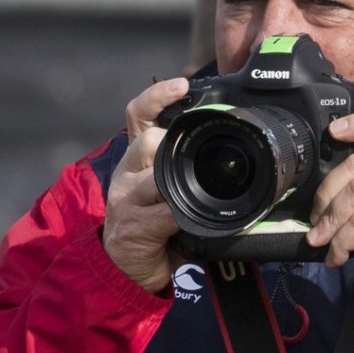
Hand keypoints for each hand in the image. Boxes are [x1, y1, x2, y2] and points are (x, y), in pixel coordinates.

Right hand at [103, 78, 188, 292]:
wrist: (128, 269)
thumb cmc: (155, 225)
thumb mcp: (168, 189)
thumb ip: (184, 167)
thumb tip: (226, 148)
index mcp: (137, 159)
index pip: (138, 116)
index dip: (157, 95)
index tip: (181, 83)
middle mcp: (127, 173)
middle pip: (148, 142)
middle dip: (174, 144)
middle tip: (196, 156)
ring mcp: (127, 199)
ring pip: (154, 174)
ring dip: (178, 180)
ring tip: (192, 190)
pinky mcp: (134, 227)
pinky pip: (164, 213)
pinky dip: (180, 216)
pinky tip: (186, 221)